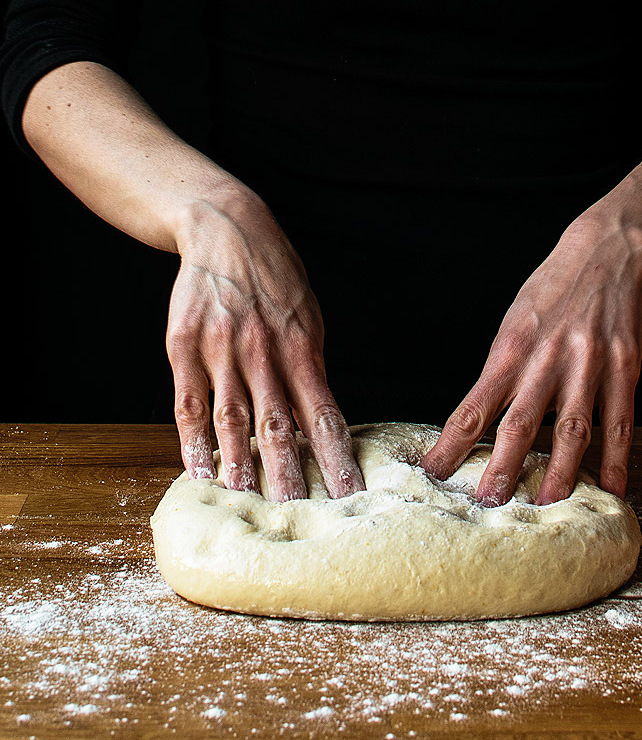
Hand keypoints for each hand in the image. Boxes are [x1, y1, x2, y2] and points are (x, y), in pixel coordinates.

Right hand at [165, 191, 364, 501]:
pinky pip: (189, 402)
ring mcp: (221, 347)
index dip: (337, 458)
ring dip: (242, 466)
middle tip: (303, 519)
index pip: (324, 413)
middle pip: (280, 424)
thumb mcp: (307, 315)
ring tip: (251, 505)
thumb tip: (321, 420)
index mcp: (302, 345)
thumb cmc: (275, 278)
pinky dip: (193, 441)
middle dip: (293, 476)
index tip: (351, 496)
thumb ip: (310, 367)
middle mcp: (263, 349)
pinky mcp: (184, 345)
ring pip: (233, 418)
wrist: (227, 228)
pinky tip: (199, 471)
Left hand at [419, 213, 641, 505]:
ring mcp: (589, 364)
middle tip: (488, 505)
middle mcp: (547, 358)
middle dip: (502, 468)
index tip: (433, 472)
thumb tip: (478, 424)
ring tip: (546, 507)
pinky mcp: (624, 367)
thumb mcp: (515, 323)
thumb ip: (502, 372)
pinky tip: (613, 489)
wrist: (605, 252)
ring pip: (572, 429)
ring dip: (559, 473)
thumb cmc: (551, 291)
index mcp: (511, 348)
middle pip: (520, 423)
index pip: (475, 405)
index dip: (452, 442)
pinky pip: (620, 421)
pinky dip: (617, 459)